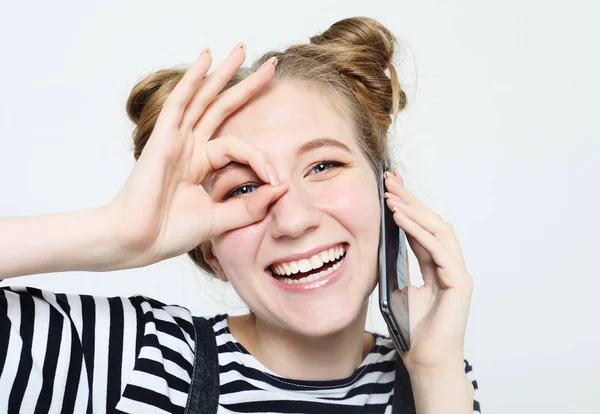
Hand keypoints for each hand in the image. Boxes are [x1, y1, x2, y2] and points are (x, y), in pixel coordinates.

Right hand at [107, 45, 286, 267]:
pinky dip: (193, 79)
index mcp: (201, 164)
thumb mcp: (221, 220)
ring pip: (204, 98)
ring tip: (241, 48)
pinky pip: (181, 102)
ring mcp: (176, 140)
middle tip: (271, 65)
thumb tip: (281, 189)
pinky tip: (207, 58)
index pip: (239, 147)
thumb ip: (250, 206)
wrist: (138, 242)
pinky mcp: (163, 138)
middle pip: (222, 107)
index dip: (261, 160)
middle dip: (245, 85)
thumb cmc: (171, 233)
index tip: (277, 181)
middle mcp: (190, 147)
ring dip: (222, 72)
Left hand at [383, 170, 472, 372]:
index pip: (422, 229)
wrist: (426, 362)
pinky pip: (438, 250)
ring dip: (414, 211)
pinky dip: (419, 232)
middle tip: (390, 180)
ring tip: (392, 196)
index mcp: (436, 267)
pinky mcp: (460, 283)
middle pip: (433, 223)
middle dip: (411, 200)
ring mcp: (457, 273)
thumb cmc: (414, 332)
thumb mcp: (397, 291)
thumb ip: (396, 267)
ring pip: (439, 231)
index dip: (407, 207)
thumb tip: (379, 245)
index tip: (389, 189)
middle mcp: (450, 266)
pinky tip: (401, 219)